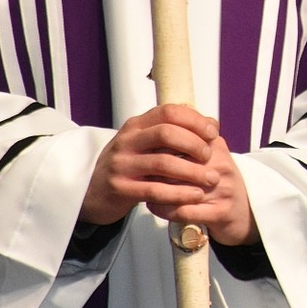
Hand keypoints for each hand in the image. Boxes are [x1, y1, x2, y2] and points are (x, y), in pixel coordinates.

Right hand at [81, 104, 257, 245]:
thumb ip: (173, 133)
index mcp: (136, 125)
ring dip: (192, 171)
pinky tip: (195, 195)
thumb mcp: (145, 143)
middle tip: (210, 156)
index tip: (213, 132)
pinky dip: (179, 193)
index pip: (168, 112)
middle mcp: (126, 141)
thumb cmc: (129, 165)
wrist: (93, 192)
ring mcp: (121, 165)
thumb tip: (211, 123)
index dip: (195, 120)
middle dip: (194, 144)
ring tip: (211, 179)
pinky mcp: (120, 189)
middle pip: (166, 133)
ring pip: (162, 163)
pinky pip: (155, 190)